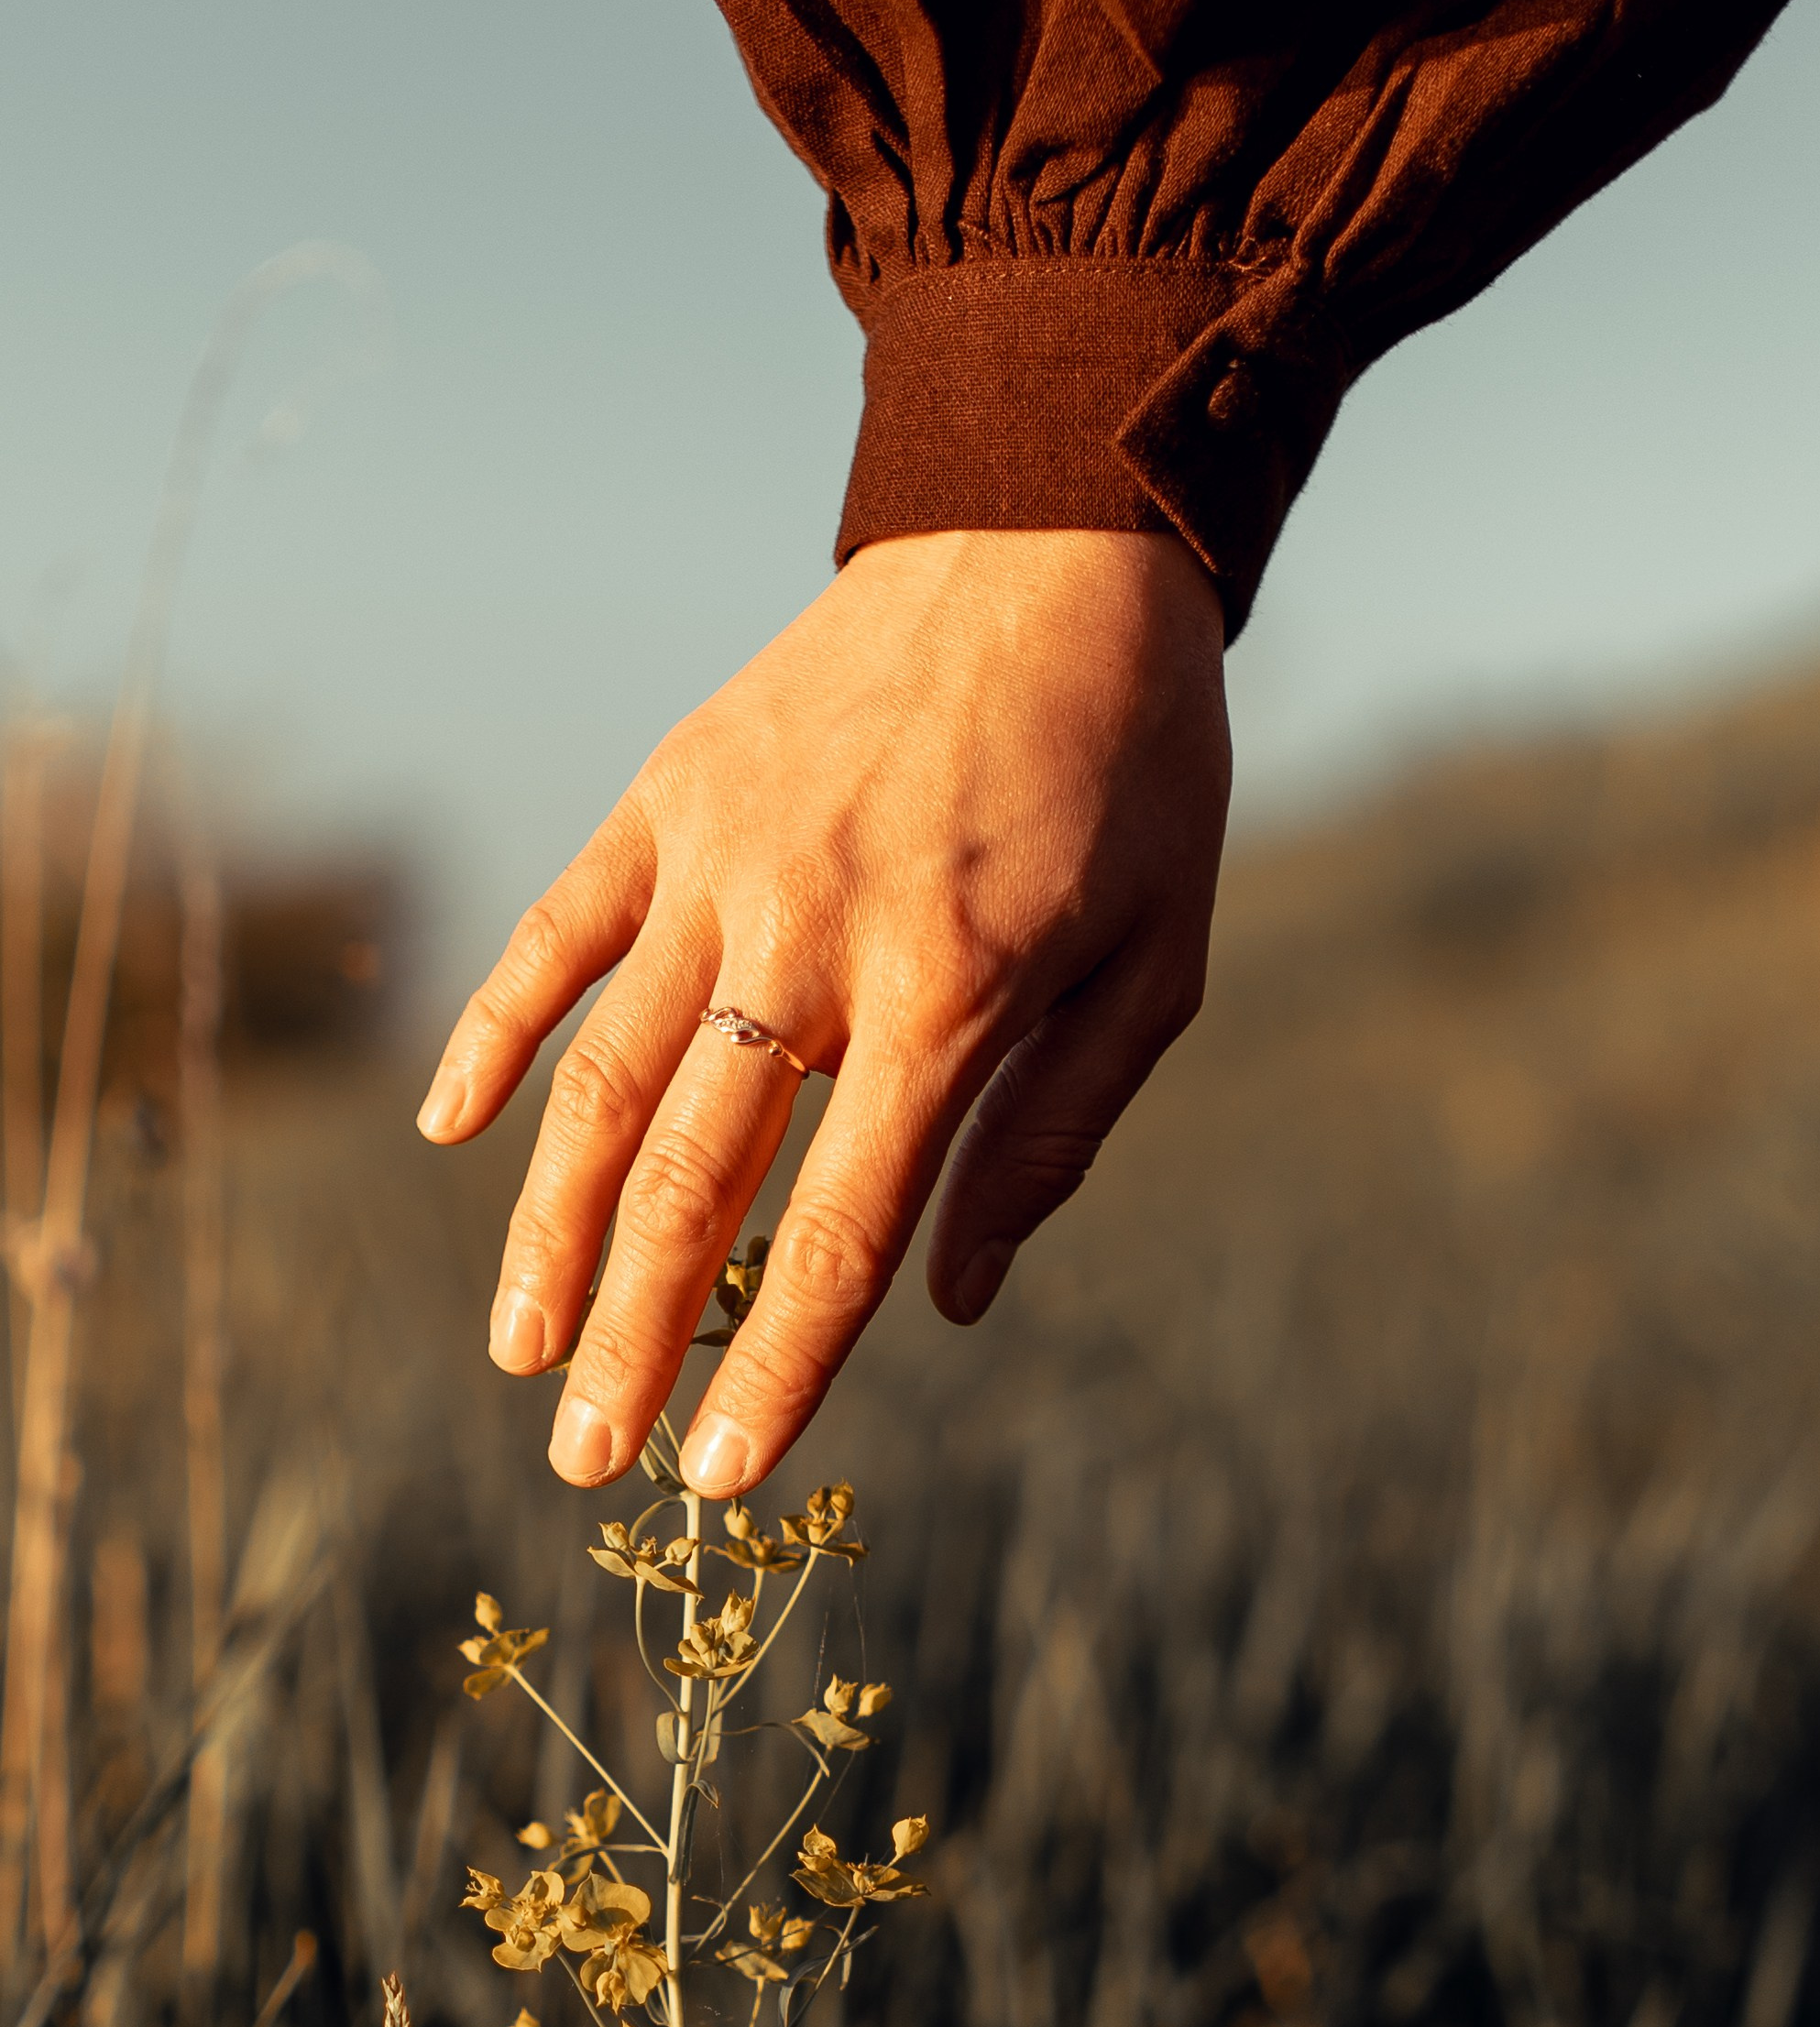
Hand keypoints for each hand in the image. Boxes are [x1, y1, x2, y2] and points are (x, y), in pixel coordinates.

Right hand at [417, 527, 1229, 1495]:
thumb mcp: (1158, 957)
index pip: (839, 1227)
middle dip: (635, 1342)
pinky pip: (556, 932)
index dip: (777, 1370)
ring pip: (601, 1079)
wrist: (1049, 548)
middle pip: (694, 1183)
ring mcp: (723, 861)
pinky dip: (497, 1034)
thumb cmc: (1133, 768)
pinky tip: (453, 1136)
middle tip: (587, 1464)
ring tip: (519, 1351)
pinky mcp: (668, 793)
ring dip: (550, 1233)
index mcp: (953, 993)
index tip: (719, 1478)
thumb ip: (1056, 1131)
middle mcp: (816, 938)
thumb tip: (953, 1300)